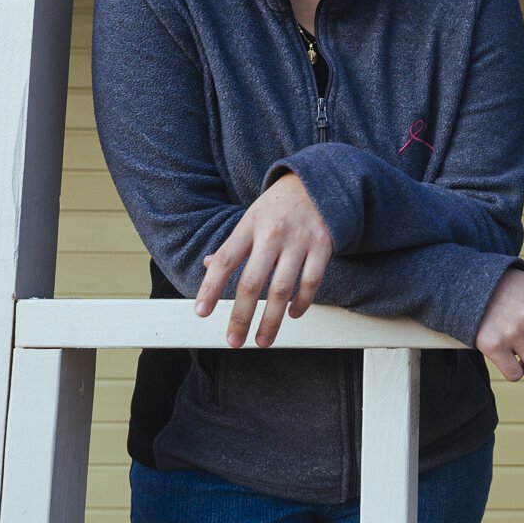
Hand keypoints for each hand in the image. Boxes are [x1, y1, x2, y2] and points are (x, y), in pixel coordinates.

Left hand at [195, 172, 332, 347]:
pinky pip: (312, 281)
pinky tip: (293, 314)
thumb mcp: (250, 217)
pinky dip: (302, 302)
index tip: (200, 313)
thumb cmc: (277, 206)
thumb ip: (233, 244)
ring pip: (282, 288)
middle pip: (252, 282)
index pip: (225, 260)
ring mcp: (299, 240)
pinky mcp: (323, 245)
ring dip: (271, 320)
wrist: (316, 181)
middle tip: (233, 341)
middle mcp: (273, 233)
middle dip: (240, 316)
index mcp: (249, 225)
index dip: (211, 287)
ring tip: (263, 340)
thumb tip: (209, 266)